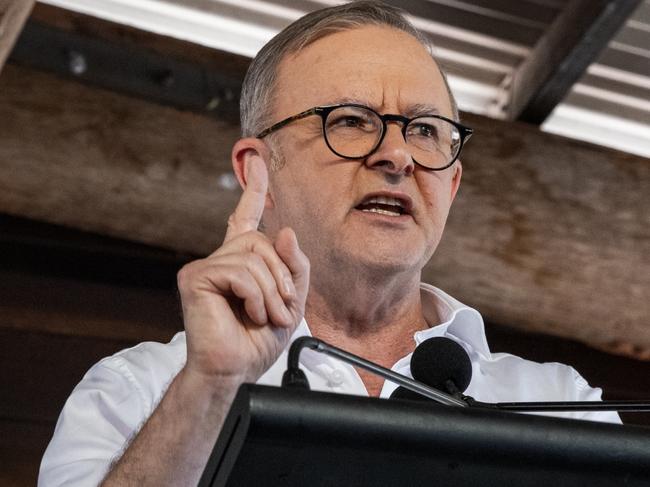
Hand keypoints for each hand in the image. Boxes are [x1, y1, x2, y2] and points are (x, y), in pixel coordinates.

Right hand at [177, 157, 309, 383]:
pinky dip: (255, 296)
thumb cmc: (257, 340)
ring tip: (266, 317)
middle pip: (262, 240)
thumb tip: (284, 229)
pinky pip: (240, 272)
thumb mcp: (290, 301)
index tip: (257, 160)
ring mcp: (206, 266)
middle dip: (282, 276)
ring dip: (271, 292)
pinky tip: (250, 314)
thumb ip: (294, 266)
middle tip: (282, 308)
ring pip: (253, 257)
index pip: (246, 217)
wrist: (236, 370)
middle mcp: (222, 259)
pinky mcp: (195, 277)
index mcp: (241, 262)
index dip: (254, 190)